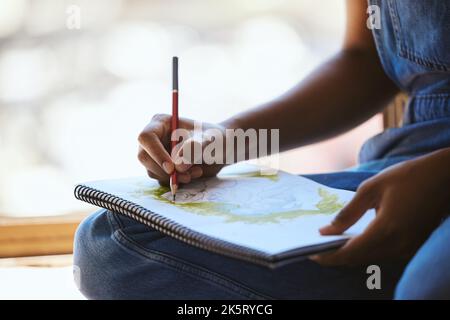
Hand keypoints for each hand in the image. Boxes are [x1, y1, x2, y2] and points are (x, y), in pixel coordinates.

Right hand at [137, 114, 225, 185]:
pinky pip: (160, 179)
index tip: (172, 168)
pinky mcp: (161, 167)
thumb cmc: (214, 138)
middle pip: (144, 157)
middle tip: (187, 176)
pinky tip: (192, 175)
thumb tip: (178, 165)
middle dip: (164, 171)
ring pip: (152, 171)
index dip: (156, 153)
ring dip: (173, 177)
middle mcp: (154, 138)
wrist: (220, 150)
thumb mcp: (208, 140)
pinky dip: (176, 181)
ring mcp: (155, 153)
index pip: (146, 137)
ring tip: (196, 172)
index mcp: (161, 123)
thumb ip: (194, 148)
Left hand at [311, 149, 449, 265]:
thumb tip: (327, 230)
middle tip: (316, 246)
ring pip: (370, 259)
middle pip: (358, 259)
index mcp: (386, 229)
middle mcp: (398, 245)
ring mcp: (407, 248)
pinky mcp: (412, 245)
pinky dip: (364, 250)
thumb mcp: (371, 188)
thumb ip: (348, 213)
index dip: (328, 255)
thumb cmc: (407, 176)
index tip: (310, 252)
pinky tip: (352, 239)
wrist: (444, 176)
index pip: (350, 252)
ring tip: (329, 242)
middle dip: (334, 256)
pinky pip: (382, 254)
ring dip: (349, 254)